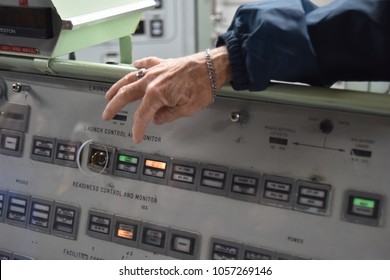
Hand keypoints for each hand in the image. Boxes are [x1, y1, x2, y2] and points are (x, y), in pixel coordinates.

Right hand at [102, 47, 230, 143]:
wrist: (211, 67)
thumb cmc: (202, 86)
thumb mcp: (187, 110)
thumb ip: (168, 116)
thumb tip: (157, 119)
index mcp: (157, 93)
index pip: (142, 115)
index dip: (137, 128)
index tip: (136, 136)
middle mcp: (152, 80)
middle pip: (126, 95)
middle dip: (114, 106)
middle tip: (107, 115)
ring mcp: (155, 70)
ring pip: (130, 78)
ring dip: (117, 87)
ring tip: (109, 95)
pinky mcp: (162, 64)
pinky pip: (145, 64)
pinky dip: (138, 66)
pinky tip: (133, 66)